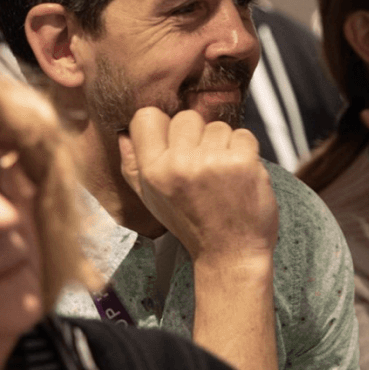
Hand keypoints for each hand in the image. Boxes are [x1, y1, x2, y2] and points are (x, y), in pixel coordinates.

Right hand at [118, 108, 277, 268]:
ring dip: (222, 145)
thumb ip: (133, 166)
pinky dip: (245, 151)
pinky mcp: (242, 162)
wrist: (230, 253)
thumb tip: (123, 134)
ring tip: (221, 174)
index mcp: (152, 171)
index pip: (147, 116)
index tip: (174, 142)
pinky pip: (242, 134)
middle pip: (186, 117)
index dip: (163, 126)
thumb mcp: (150, 199)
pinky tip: (239, 174)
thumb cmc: (191, 224)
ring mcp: (211, 162)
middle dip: (197, 136)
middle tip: (202, 165)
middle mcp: (178, 164)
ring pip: (217, 125)